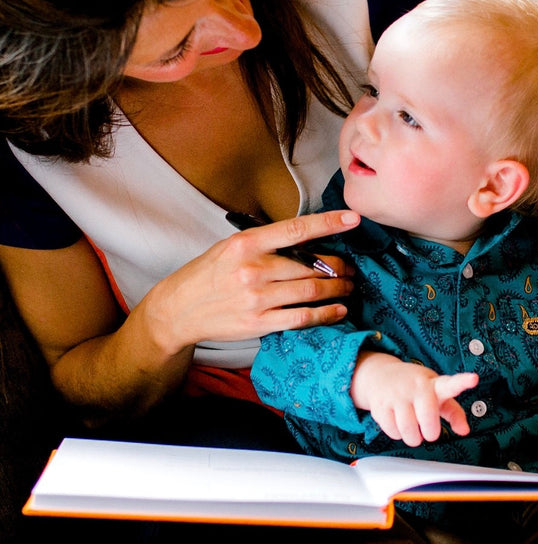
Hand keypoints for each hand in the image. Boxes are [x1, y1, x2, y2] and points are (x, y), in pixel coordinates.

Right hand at [145, 210, 359, 354]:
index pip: (296, 229)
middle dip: (339, 267)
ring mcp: (257, 298)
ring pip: (311, 291)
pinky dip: (326, 314)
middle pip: (311, 266)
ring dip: (337, 289)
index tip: (352, 219)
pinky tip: (339, 310)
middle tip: (351, 269)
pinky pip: (302, 318)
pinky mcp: (259, 323)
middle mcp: (253, 270)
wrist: (178, 309)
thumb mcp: (231, 247)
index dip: (328, 223)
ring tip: (348, 286)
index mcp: (247, 244)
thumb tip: (308, 242)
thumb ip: (266, 244)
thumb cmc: (208, 274)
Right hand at [351, 352, 478, 445]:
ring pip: (409, 431)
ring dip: (413, 437)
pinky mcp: (380, 404)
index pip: (450, 384)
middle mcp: (416, 387)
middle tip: (427, 428)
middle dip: (429, 432)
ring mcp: (397, 394)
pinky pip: (393, 432)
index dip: (463, 382)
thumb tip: (464, 430)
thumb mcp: (436, 393)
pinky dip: (397, 433)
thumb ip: (454, 412)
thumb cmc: (414, 387)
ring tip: (412, 425)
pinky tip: (397, 421)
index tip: (474, 379)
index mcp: (433, 384)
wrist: (379, 374)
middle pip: (428, 420)